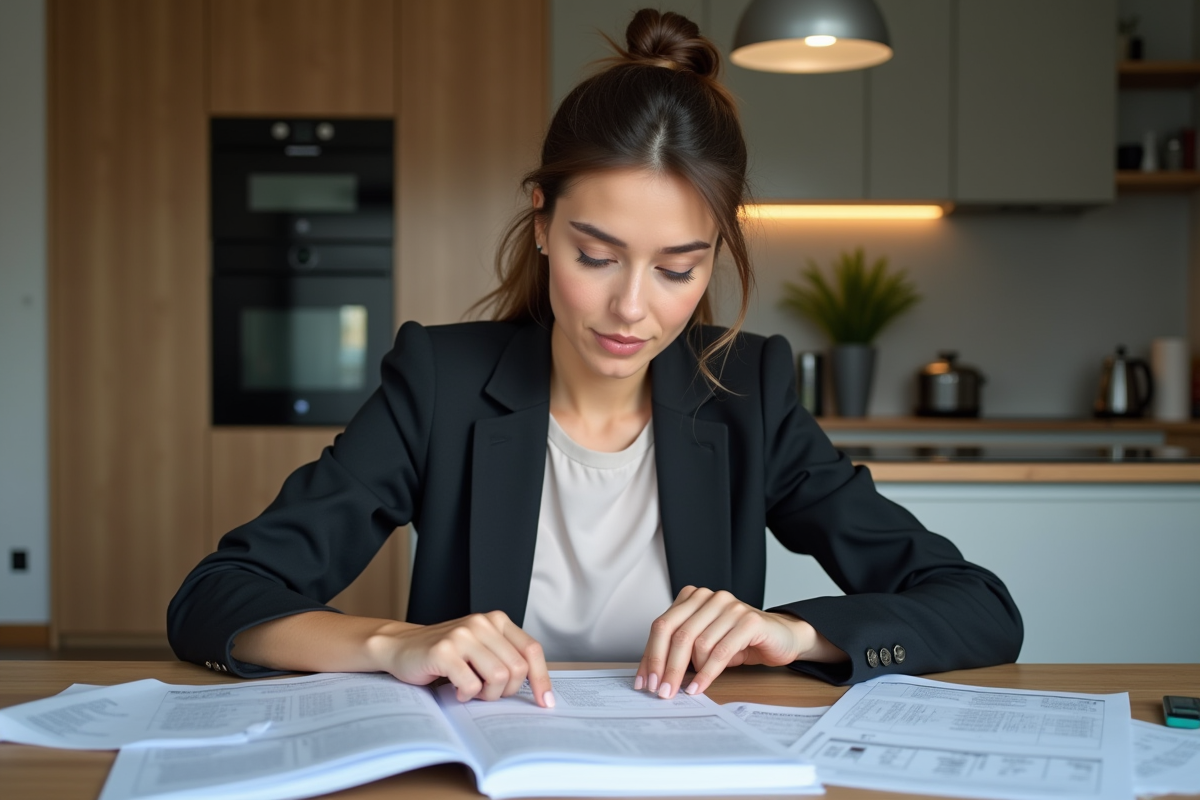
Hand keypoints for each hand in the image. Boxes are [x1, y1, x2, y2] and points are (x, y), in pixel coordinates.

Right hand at [368, 611, 553, 705]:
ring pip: (498, 677)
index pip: (532, 650)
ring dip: (486, 694)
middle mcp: (482, 623)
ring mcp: (462, 635)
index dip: (541, 679)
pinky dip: (466, 695)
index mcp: (496, 620)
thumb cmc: (445, 653)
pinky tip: (456, 689)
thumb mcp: (481, 647)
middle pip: (517, 669)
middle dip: (506, 691)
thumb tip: (538, 688)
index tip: (545, 702)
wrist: (401, 647)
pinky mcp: (443, 651)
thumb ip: (505, 657)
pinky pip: (471, 685)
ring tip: (472, 690)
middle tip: (487, 693)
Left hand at [635, 586, 835, 698]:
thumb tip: (652, 675)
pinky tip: (700, 687)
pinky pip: (721, 651)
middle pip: (676, 633)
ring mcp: (730, 606)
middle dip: (665, 666)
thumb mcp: (704, 642)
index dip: (650, 655)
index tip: (643, 681)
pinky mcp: (749, 621)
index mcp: (693, 597)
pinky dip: (708, 673)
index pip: (662, 625)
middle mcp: (709, 597)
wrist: (781, 638)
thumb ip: (680, 649)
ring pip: (697, 643)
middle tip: (660, 691)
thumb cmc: (738, 641)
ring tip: (687, 689)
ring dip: (689, 672)